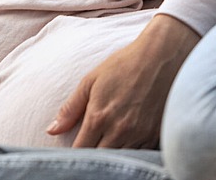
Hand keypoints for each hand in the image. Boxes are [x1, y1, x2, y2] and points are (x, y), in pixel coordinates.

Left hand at [46, 14, 199, 148]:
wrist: (163, 56)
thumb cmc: (125, 64)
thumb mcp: (91, 81)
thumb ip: (70, 108)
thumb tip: (52, 130)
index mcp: (99, 117)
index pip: (81, 150)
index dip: (75, 154)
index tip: (74, 151)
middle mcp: (120, 131)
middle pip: (101, 158)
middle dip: (93, 156)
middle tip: (90, 148)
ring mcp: (140, 135)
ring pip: (122, 159)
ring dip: (113, 156)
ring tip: (108, 145)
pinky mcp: (158, 135)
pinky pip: (142, 154)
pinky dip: (133, 153)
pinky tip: (128, 144)